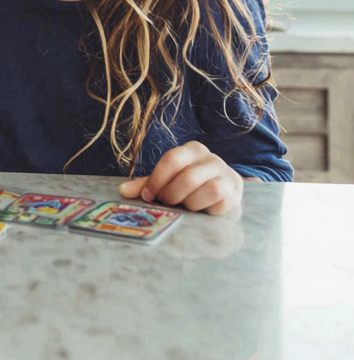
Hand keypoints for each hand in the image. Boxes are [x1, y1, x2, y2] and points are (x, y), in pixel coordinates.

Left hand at [118, 141, 243, 214]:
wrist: (223, 188)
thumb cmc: (189, 183)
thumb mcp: (169, 179)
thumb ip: (147, 183)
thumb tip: (123, 190)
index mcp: (192, 150)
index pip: (172, 159)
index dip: (157, 180)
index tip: (148, 196)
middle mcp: (212, 158)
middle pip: (188, 177)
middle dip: (173, 195)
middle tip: (167, 203)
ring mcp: (227, 175)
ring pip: (209, 190)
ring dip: (192, 203)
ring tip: (186, 207)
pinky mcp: (237, 192)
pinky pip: (222, 203)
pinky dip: (209, 210)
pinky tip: (202, 210)